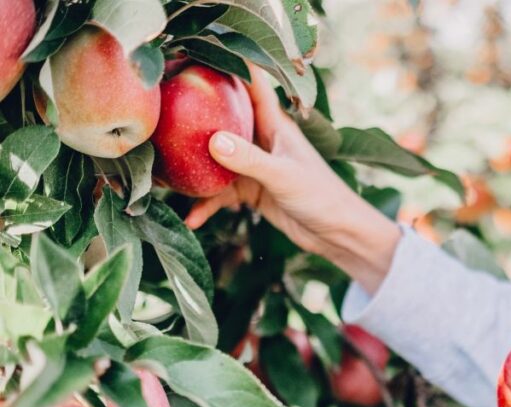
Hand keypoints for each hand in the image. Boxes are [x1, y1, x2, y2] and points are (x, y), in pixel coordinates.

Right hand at [184, 66, 399, 292]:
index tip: (196, 60)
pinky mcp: (252, 190)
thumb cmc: (321, 197)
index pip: (251, 86)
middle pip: (223, 121)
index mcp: (275, 125)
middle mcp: (263, 140)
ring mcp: (255, 165)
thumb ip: (250, 160)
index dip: (229, 67)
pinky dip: (207, 205)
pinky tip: (192, 220)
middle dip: (195, 119)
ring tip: (165, 180)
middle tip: (163, 118)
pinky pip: (221, 193)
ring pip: (216, 160)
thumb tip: (213, 141)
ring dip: (194, 170)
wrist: (337, 234)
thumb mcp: (283, 177)